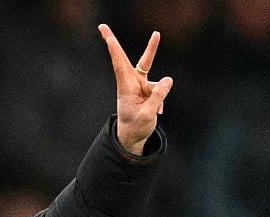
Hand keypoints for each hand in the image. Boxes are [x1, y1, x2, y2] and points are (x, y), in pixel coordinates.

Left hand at [98, 25, 172, 155]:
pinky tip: (158, 112)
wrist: (133, 137)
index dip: (115, 52)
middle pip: (125, 58)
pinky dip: (161, 101)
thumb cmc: (136, 127)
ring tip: (156, 110)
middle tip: (101, 26)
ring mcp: (139, 85)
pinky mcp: (147, 89)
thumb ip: (158, 96)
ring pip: (154, 80)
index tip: (107, 38)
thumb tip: (168, 79)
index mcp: (126, 88)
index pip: (119, 66)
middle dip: (113, 42)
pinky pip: (159, 90)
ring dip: (158, 94)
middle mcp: (130, 83)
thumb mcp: (148, 114)